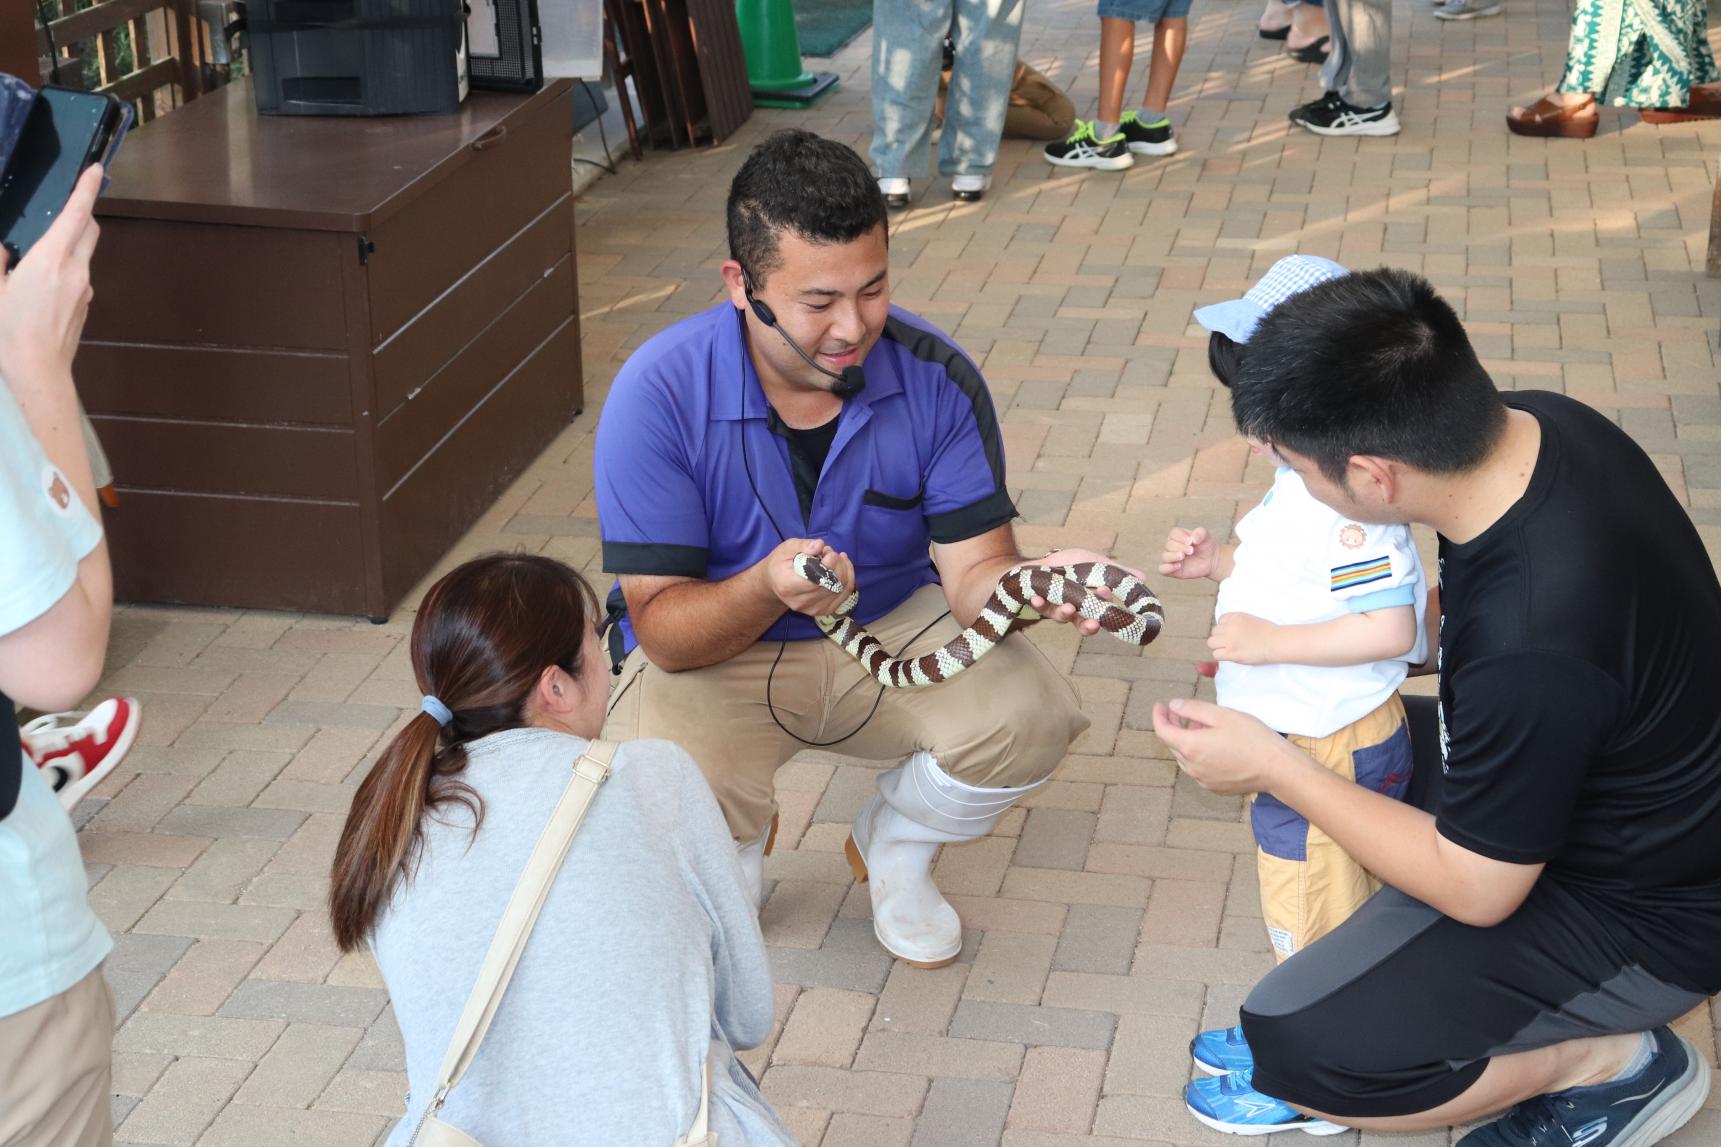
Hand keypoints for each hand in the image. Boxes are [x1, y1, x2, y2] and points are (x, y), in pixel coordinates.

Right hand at [0, 165, 101, 390]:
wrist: (38, 370)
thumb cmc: (10, 330)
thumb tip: (5, 245)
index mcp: (51, 260)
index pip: (76, 215)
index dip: (87, 189)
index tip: (97, 170)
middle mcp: (76, 270)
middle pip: (90, 230)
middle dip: (83, 213)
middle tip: (68, 205)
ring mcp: (86, 289)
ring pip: (86, 253)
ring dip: (72, 243)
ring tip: (42, 253)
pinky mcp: (87, 304)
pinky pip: (80, 275)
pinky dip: (68, 267)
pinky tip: (45, 282)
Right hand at [764, 538, 854, 616]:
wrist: (775, 583)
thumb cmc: (780, 563)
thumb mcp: (786, 548)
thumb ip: (803, 545)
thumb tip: (820, 546)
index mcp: (788, 586)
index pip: (816, 578)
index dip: (828, 564)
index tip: (827, 551)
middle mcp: (801, 602)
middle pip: (831, 584)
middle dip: (837, 564)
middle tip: (830, 552)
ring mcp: (813, 609)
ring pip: (841, 589)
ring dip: (844, 569)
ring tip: (835, 557)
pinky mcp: (823, 611)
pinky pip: (844, 595)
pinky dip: (848, 579)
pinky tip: (842, 566)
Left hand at [1029, 548, 1145, 635]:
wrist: (1041, 563)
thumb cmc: (1071, 564)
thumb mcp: (1097, 564)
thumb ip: (1116, 573)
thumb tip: (1144, 577)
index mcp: (1092, 603)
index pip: (1103, 611)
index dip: (1105, 606)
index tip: (1105, 592)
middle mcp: (1077, 611)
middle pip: (1085, 625)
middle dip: (1090, 626)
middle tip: (1093, 623)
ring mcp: (1058, 608)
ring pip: (1063, 618)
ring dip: (1066, 614)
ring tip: (1068, 607)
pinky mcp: (1041, 604)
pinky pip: (1041, 608)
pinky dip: (1040, 603)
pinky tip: (1037, 598)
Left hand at [1151, 697, 1297, 794]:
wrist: (1276, 768)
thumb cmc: (1252, 738)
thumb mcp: (1222, 714)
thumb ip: (1193, 709)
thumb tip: (1173, 705)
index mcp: (1191, 747)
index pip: (1162, 731)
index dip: (1158, 716)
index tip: (1160, 705)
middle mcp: (1192, 767)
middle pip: (1173, 744)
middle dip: (1173, 726)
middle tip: (1180, 712)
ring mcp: (1202, 780)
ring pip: (1185, 757)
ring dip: (1186, 740)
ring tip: (1199, 726)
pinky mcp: (1214, 787)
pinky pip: (1198, 769)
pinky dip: (1197, 754)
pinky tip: (1212, 745)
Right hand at [1160, 526, 1217, 579]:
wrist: (1211, 560)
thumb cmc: (1206, 546)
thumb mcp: (1206, 535)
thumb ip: (1200, 533)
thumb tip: (1192, 539)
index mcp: (1177, 536)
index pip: (1173, 534)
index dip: (1180, 537)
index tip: (1190, 541)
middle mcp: (1171, 547)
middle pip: (1168, 545)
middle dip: (1180, 547)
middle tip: (1191, 551)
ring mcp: (1171, 559)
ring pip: (1164, 556)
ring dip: (1173, 556)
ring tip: (1183, 556)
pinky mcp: (1172, 570)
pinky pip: (1163, 569)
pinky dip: (1168, 568)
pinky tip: (1179, 566)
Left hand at [1207, 612, 1280, 664]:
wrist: (1276, 642)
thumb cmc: (1268, 632)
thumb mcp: (1250, 620)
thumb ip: (1237, 623)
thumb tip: (1226, 631)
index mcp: (1236, 616)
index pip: (1220, 620)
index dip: (1225, 628)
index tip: (1234, 634)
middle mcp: (1230, 626)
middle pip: (1214, 632)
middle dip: (1221, 638)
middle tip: (1232, 644)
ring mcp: (1230, 640)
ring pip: (1211, 643)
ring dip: (1219, 647)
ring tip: (1230, 650)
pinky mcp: (1231, 652)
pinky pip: (1215, 654)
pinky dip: (1221, 656)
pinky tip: (1231, 656)